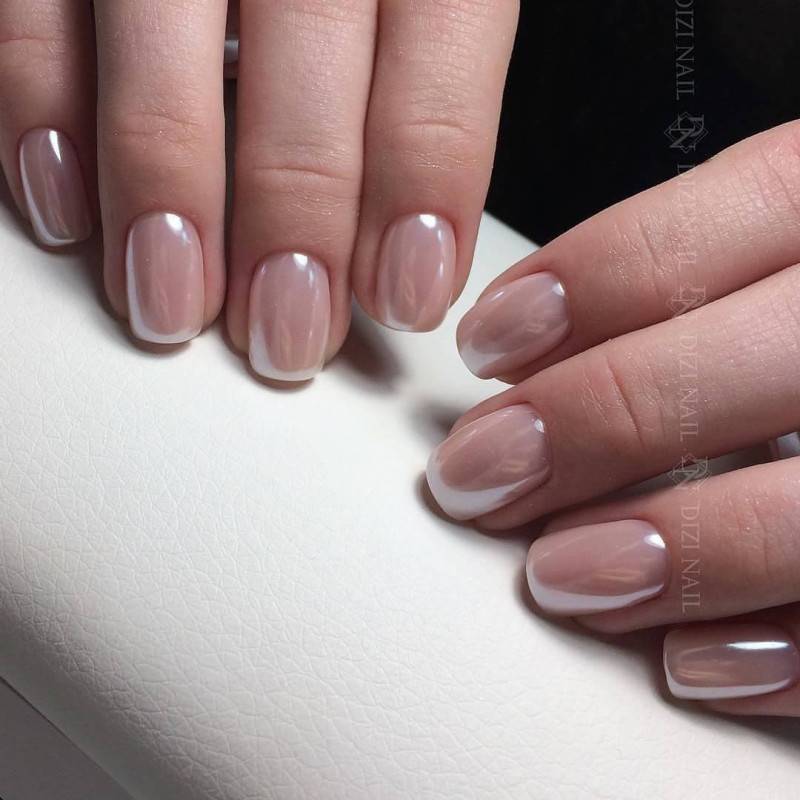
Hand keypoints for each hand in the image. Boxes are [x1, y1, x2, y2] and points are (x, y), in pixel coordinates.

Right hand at [0, 0, 517, 379]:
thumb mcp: (418, 10)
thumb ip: (418, 103)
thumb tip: (406, 255)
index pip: (434, 61)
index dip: (423, 189)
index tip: (406, 294)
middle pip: (302, 68)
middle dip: (294, 220)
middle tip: (287, 331)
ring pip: (161, 52)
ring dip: (164, 195)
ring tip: (173, 305)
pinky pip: (37, 16)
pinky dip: (44, 115)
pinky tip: (66, 214)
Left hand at [427, 120, 799, 715]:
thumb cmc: (793, 348)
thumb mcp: (769, 280)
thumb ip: (683, 296)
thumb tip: (520, 365)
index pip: (753, 203)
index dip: (602, 273)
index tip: (486, 343)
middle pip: (767, 357)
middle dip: (601, 419)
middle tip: (479, 473)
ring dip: (677, 548)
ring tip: (556, 577)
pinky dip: (777, 654)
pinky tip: (683, 663)